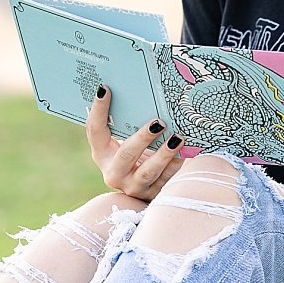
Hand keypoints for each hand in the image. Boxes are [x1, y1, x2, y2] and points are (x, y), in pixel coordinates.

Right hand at [84, 90, 189, 207]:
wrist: (144, 186)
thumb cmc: (135, 154)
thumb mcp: (124, 140)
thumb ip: (127, 124)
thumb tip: (138, 90)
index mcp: (102, 154)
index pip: (95, 131)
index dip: (98, 111)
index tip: (104, 89)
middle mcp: (114, 173)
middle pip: (126, 154)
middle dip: (143, 138)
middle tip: (159, 123)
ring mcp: (133, 187)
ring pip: (149, 171)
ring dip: (164, 154)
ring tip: (178, 138)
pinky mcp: (152, 194)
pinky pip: (167, 179)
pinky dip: (178, 163)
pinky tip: (188, 151)